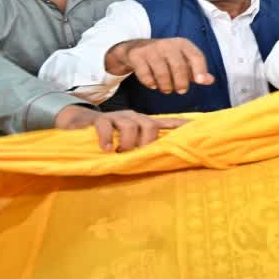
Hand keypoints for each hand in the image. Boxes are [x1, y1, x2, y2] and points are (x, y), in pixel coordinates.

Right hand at [54, 105, 187, 151]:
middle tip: (137, 154)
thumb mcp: (131, 141)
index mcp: (145, 123)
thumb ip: (145, 148)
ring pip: (131, 126)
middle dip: (147, 142)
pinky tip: (106, 150)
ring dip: (128, 142)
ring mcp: (118, 117)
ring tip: (120, 153)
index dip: (181, 125)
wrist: (81, 124)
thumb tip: (160, 160)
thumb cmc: (111, 137)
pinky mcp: (101, 119)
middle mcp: (134, 117)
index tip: (197, 127)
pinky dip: (107, 140)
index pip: (168, 123)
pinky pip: (107, 127)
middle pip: (150, 125)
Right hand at [104, 38, 213, 94]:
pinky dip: (150, 83)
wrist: (134, 49)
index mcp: (182, 44)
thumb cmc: (164, 58)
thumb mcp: (182, 61)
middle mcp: (167, 43)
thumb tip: (210, 80)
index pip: (196, 55)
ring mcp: (150, 48)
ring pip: (162, 72)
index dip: (200, 69)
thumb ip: (196, 71)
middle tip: (180, 91)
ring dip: (166, 85)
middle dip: (181, 82)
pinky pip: (145, 74)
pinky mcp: (136, 55)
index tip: (200, 82)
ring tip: (166, 89)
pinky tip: (152, 84)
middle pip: (179, 66)